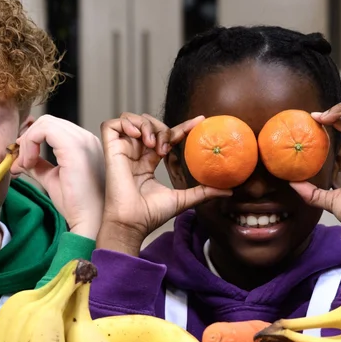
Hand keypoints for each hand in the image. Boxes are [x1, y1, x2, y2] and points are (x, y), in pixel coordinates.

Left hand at [13, 115, 104, 237]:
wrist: (90, 221)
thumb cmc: (77, 205)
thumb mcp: (52, 178)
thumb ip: (39, 165)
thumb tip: (21, 159)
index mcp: (84, 144)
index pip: (53, 127)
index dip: (32, 139)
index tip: (23, 160)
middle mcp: (86, 138)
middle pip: (47, 121)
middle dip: (28, 139)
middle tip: (21, 162)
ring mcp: (83, 140)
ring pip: (45, 123)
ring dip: (28, 142)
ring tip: (25, 164)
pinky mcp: (75, 147)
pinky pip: (44, 130)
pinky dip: (30, 143)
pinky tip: (29, 163)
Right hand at [95, 113, 228, 255]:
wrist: (133, 222)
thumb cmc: (151, 214)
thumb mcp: (183, 199)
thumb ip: (204, 191)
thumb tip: (230, 190)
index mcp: (149, 162)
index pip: (167, 136)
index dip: (183, 127)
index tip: (200, 121)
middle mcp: (136, 153)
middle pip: (150, 124)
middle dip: (163, 128)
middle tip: (167, 148)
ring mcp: (122, 150)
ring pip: (132, 119)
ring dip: (146, 125)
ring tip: (153, 144)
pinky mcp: (110, 150)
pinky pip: (111, 124)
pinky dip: (126, 123)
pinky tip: (137, 136)